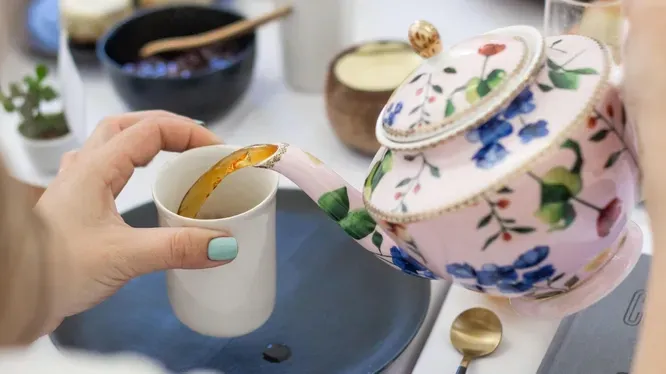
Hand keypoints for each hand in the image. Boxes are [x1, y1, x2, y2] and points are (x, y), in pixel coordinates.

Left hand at [35, 111, 235, 333]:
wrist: (15, 292)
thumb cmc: (59, 269)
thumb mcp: (124, 257)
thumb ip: (177, 248)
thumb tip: (226, 244)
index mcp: (95, 168)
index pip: (150, 129)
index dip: (189, 133)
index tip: (218, 152)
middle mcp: (83, 167)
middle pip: (127, 125)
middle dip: (167, 126)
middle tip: (197, 144)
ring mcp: (75, 183)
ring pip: (112, 142)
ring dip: (145, 139)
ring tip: (173, 154)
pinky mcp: (74, 203)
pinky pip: (105, 166)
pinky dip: (129, 162)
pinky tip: (135, 179)